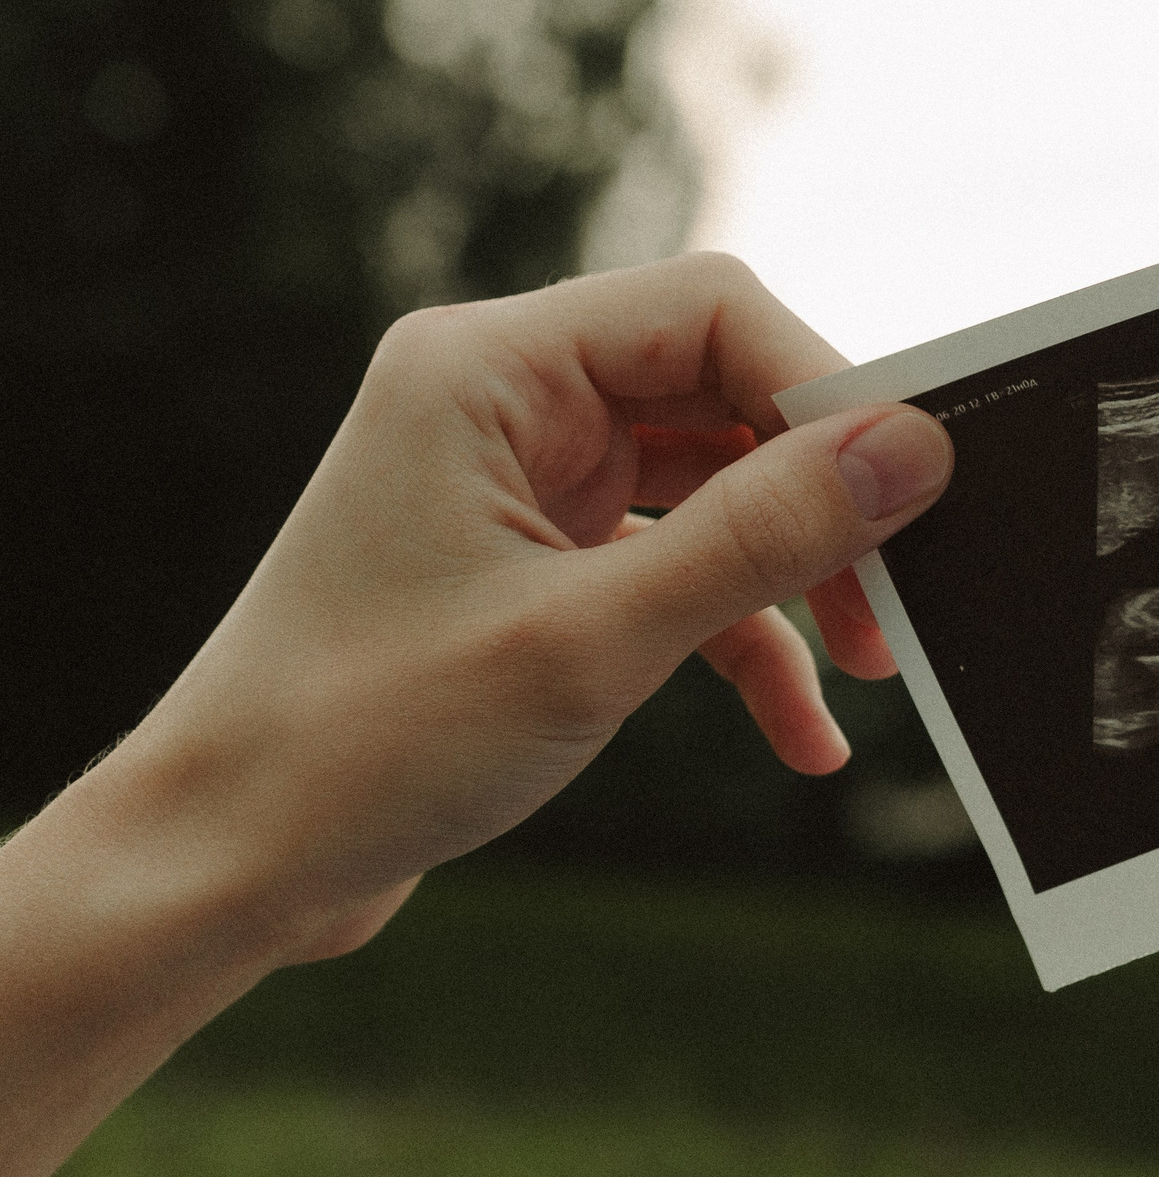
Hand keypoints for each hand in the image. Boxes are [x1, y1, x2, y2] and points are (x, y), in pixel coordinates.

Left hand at [135, 251, 951, 950]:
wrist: (225, 865)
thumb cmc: (361, 740)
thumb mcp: (592, 637)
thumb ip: (763, 535)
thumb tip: (914, 451)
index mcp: (488, 367)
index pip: (710, 311)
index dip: (827, 387)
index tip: (914, 486)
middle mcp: (505, 402)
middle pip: (725, 396)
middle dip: (822, 499)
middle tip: (903, 591)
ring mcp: (522, 484)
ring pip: (716, 490)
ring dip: (796, 578)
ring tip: (870, 670)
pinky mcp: (536, 567)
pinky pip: (679, 572)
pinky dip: (745, 642)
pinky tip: (804, 736)